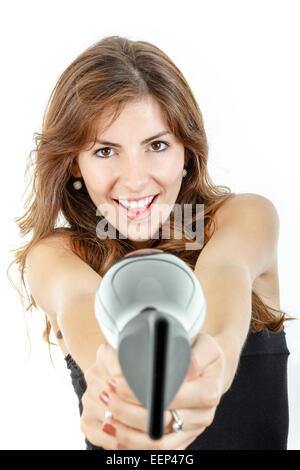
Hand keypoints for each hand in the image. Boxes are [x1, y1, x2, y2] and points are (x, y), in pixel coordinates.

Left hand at [80, 334, 225, 449]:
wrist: (212, 371)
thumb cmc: (202, 353)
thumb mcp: (205, 346)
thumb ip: (196, 356)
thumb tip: (185, 371)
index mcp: (208, 392)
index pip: (170, 395)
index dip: (140, 391)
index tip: (117, 381)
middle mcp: (202, 416)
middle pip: (160, 421)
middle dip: (127, 411)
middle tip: (105, 395)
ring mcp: (192, 430)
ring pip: (157, 441)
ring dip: (128, 433)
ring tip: (106, 420)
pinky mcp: (182, 439)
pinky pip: (158, 450)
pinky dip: (135, 445)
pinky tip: (117, 436)